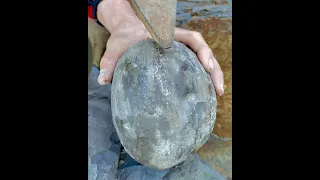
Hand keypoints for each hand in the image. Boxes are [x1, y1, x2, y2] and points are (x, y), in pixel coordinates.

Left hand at [97, 0, 223, 95]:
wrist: (126, 32)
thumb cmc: (124, 37)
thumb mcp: (117, 46)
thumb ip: (110, 61)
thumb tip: (103, 80)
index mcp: (169, 36)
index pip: (192, 39)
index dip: (203, 51)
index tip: (207, 65)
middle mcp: (179, 43)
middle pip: (204, 51)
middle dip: (214, 69)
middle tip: (218, 89)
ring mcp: (180, 52)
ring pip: (203, 60)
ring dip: (213, 75)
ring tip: (217, 94)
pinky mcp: (179, 61)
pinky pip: (195, 67)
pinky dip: (203, 78)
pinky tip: (205, 93)